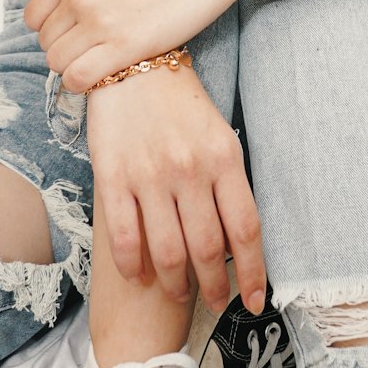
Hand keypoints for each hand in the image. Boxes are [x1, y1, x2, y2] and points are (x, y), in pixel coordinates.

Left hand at [8, 0, 240, 92]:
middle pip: (46, 42)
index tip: (79, 28)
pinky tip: (105, 72)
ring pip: (58, 63)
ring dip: (76, 66)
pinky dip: (85, 83)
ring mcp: (101, 20)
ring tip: (102, 56)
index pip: (33, 18)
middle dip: (66, 47)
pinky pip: (79, 79)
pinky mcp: (125, 46)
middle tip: (96, 43)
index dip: (53, 28)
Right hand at [87, 63, 266, 314]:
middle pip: (207, 249)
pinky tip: (140, 277)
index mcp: (223, 158)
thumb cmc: (181, 105)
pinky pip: (124, 238)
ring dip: (177, 285)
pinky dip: (133, 268)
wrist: (131, 63)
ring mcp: (148, 176)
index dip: (251, 273)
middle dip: (214, 288)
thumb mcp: (219, 136)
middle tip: (216, 305)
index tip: (255, 301)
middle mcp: (189, 170)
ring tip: (180, 294)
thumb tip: (236, 242)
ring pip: (167, 252)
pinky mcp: (112, 177)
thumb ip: (227, 184)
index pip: (244, 230)